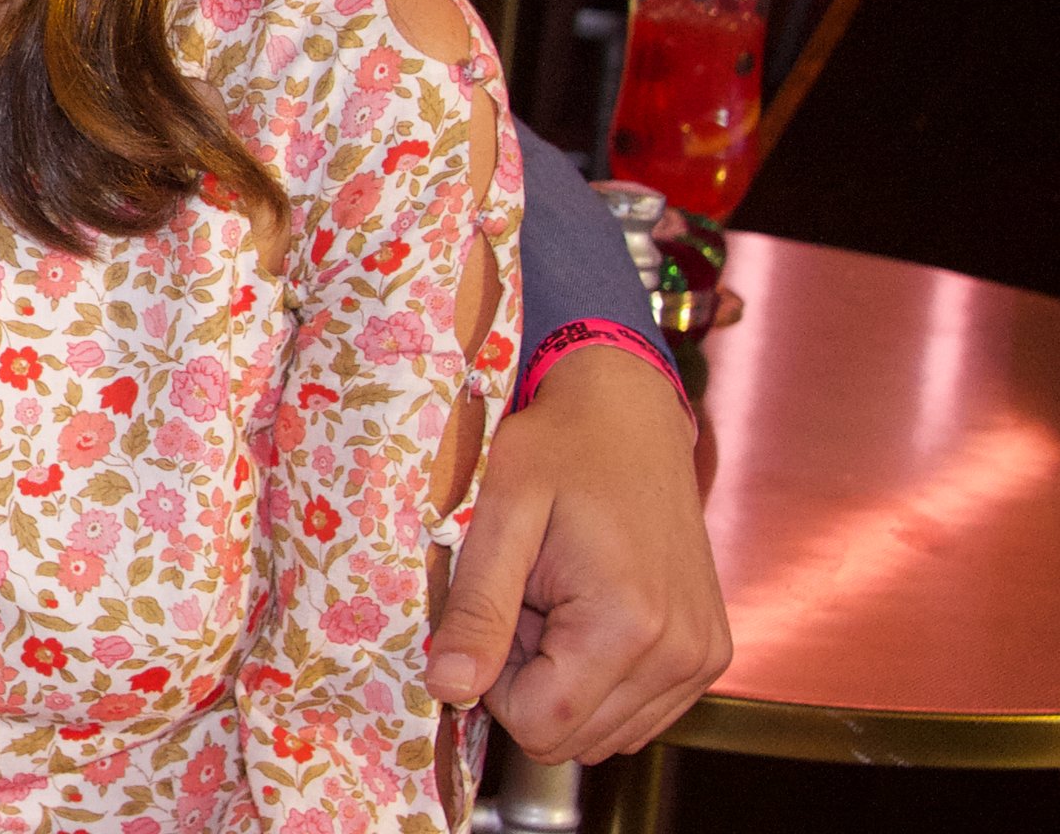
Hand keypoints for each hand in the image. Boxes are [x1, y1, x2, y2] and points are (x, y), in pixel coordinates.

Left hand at [428, 345, 729, 761]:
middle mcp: (680, 656)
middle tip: (527, 599)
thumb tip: (447, 686)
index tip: (499, 610)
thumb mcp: (501, 515)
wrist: (629, 415)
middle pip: (573, 738)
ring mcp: (701, 659)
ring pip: (605, 734)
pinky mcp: (707, 655)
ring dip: (562, 680)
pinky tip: (587, 611)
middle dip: (528, 681)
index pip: (540, 726)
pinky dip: (598, 678)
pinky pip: (636, 712)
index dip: (495, 681)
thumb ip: (476, 609)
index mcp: (628, 626)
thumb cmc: (560, 449)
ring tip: (556, 599)